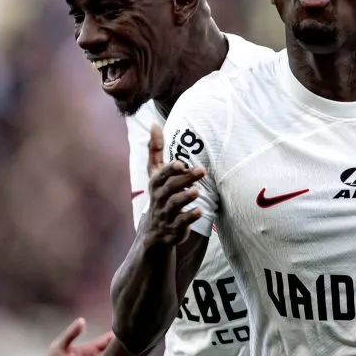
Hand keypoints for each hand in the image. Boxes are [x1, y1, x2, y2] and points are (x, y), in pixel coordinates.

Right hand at [145, 123, 204, 247]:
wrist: (155, 231)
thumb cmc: (160, 194)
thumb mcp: (156, 173)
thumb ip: (155, 150)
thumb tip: (154, 124)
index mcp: (156, 183)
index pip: (161, 175)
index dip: (169, 169)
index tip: (180, 163)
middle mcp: (159, 198)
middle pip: (170, 188)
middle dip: (185, 179)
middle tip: (202, 171)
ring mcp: (166, 214)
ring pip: (174, 205)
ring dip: (185, 198)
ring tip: (197, 191)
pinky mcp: (174, 229)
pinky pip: (180, 224)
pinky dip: (189, 217)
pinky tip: (200, 211)